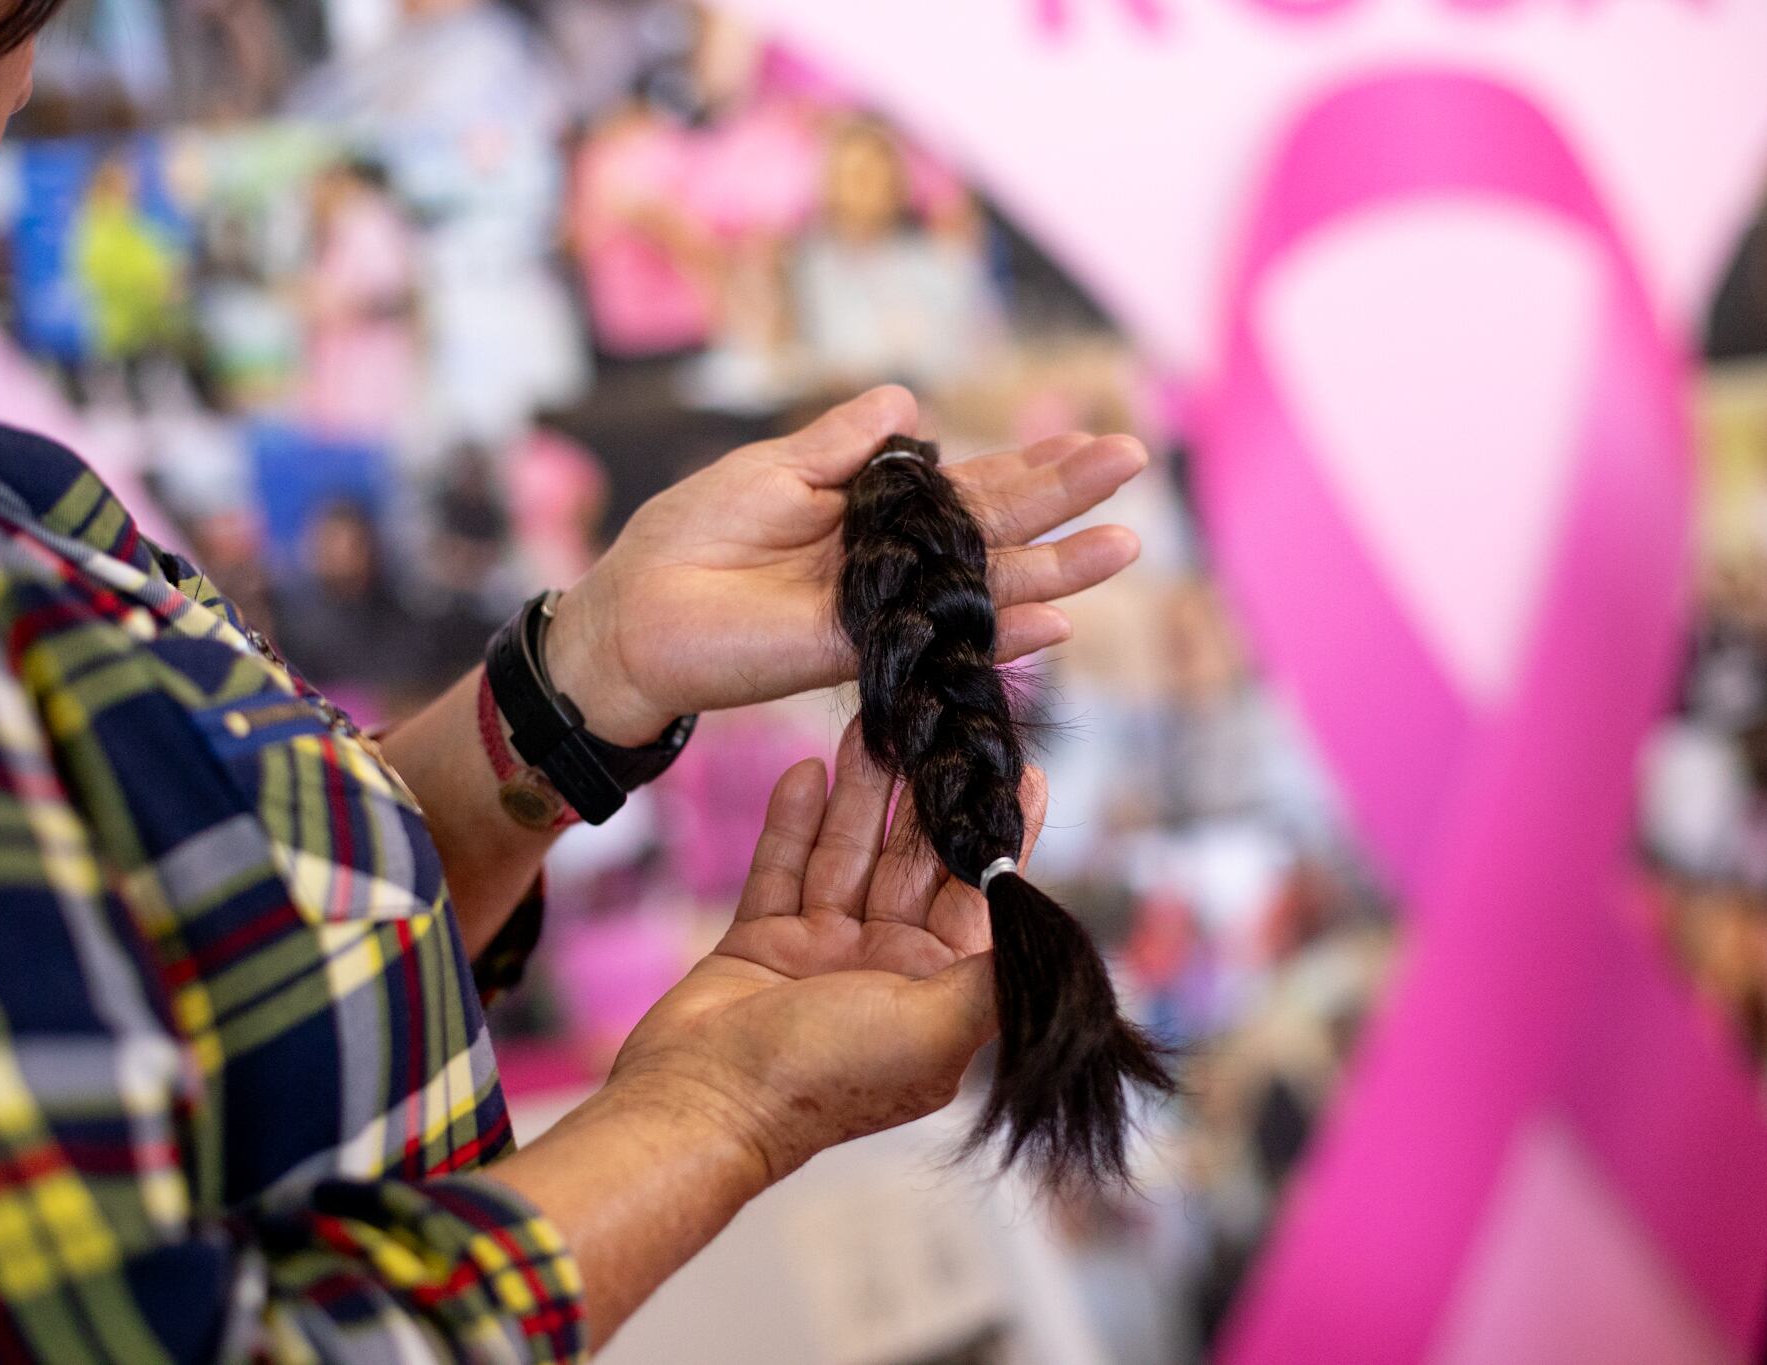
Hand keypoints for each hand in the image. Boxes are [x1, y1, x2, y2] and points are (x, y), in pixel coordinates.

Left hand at [544, 386, 1148, 742]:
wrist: (632, 610)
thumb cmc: (691, 538)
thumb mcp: (774, 469)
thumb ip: (848, 445)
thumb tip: (913, 401)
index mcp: (880, 515)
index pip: (972, 487)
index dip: (1032, 465)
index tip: (1093, 440)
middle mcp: (898, 565)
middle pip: (997, 527)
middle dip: (1066, 495)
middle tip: (1134, 458)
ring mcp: (887, 609)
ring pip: (986, 584)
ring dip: (1060, 568)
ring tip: (1125, 544)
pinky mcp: (857, 647)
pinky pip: (940, 634)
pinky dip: (997, 629)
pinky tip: (1057, 620)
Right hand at [604, 723, 1045, 1181]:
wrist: (701, 1106)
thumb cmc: (821, 1077)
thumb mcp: (932, 1032)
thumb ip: (991, 981)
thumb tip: (1050, 940)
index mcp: (937, 993)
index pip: (980, 897)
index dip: (999, 837)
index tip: (1021, 774)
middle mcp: (886, 969)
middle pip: (912, 864)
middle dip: (923, 798)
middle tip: (933, 728)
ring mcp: (823, 954)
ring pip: (848, 856)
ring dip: (860, 794)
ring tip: (870, 728)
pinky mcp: (764, 943)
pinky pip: (783, 868)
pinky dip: (794, 822)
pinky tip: (805, 771)